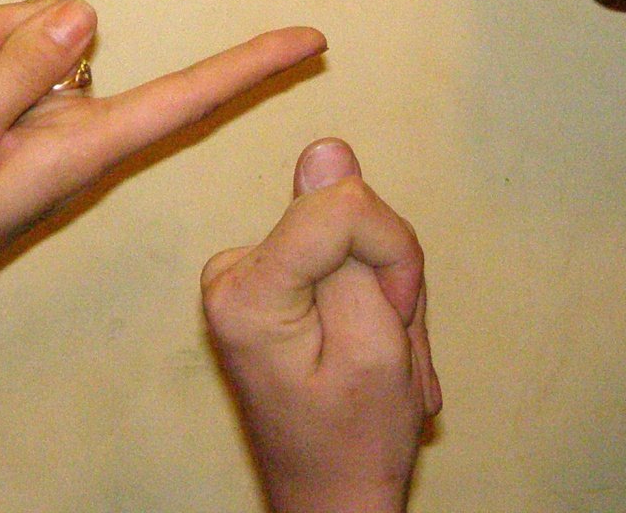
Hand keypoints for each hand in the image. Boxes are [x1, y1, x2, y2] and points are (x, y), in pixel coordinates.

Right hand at [0, 0, 327, 350]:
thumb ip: (19, 69)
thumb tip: (86, 16)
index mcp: (80, 147)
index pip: (184, 97)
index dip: (249, 66)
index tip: (313, 42)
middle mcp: (72, 131)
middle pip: (66, 33)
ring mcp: (39, 124)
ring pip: (21, 36)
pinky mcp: (6, 118)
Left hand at [202, 139, 437, 512]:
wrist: (330, 498)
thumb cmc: (356, 442)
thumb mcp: (376, 346)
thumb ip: (351, 243)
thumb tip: (324, 149)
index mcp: (247, 292)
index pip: (341, 207)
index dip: (392, 253)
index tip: (395, 317)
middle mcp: (229, 273)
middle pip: (343, 214)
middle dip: (388, 276)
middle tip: (390, 347)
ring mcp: (242, 274)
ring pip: (349, 234)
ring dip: (384, 293)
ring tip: (382, 356)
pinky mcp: (262, 277)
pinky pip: (334, 252)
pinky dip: (366, 297)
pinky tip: (368, 345)